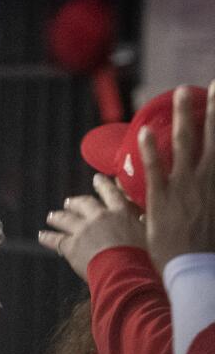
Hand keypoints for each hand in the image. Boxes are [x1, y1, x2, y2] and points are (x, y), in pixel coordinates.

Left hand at [39, 174, 145, 281]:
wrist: (126, 272)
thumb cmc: (145, 257)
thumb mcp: (151, 235)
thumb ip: (143, 223)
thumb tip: (144, 216)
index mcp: (121, 213)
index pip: (111, 193)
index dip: (103, 185)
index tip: (97, 178)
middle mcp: (100, 217)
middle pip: (84, 204)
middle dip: (75, 202)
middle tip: (69, 202)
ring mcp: (83, 230)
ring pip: (66, 219)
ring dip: (58, 216)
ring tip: (52, 216)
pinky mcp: (71, 245)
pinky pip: (55, 239)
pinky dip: (48, 237)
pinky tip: (42, 235)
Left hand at [140, 81, 214, 270]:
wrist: (196, 269)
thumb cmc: (208, 247)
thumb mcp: (214, 214)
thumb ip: (210, 191)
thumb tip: (207, 178)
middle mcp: (207, 179)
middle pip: (211, 136)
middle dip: (214, 108)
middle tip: (213, 83)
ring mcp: (184, 186)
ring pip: (184, 144)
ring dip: (182, 116)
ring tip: (180, 92)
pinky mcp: (161, 198)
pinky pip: (154, 168)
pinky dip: (150, 150)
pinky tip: (146, 131)